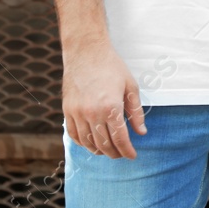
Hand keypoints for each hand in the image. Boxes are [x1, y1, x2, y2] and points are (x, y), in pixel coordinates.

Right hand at [62, 36, 146, 158]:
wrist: (86, 52)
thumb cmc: (112, 67)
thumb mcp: (130, 87)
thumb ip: (136, 112)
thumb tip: (141, 132)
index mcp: (111, 107)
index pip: (120, 139)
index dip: (127, 151)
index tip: (132, 156)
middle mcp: (92, 113)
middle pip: (104, 144)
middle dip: (115, 153)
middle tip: (122, 154)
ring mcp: (77, 113)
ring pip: (88, 143)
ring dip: (99, 150)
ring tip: (108, 150)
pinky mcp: (67, 110)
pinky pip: (73, 135)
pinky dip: (83, 143)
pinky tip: (91, 143)